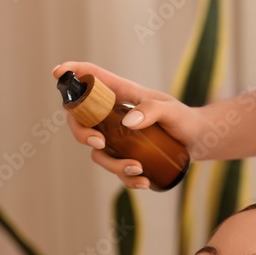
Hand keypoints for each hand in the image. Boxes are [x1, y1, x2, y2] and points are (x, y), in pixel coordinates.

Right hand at [52, 61, 207, 189]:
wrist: (198, 141)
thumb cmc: (184, 119)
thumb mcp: (172, 111)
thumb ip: (152, 111)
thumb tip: (127, 122)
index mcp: (122, 95)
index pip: (92, 78)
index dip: (73, 73)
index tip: (58, 72)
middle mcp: (114, 116)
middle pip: (81, 120)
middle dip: (82, 132)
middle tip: (98, 142)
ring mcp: (117, 138)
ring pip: (97, 151)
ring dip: (112, 164)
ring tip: (138, 170)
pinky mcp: (126, 157)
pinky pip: (116, 170)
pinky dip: (127, 179)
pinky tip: (145, 182)